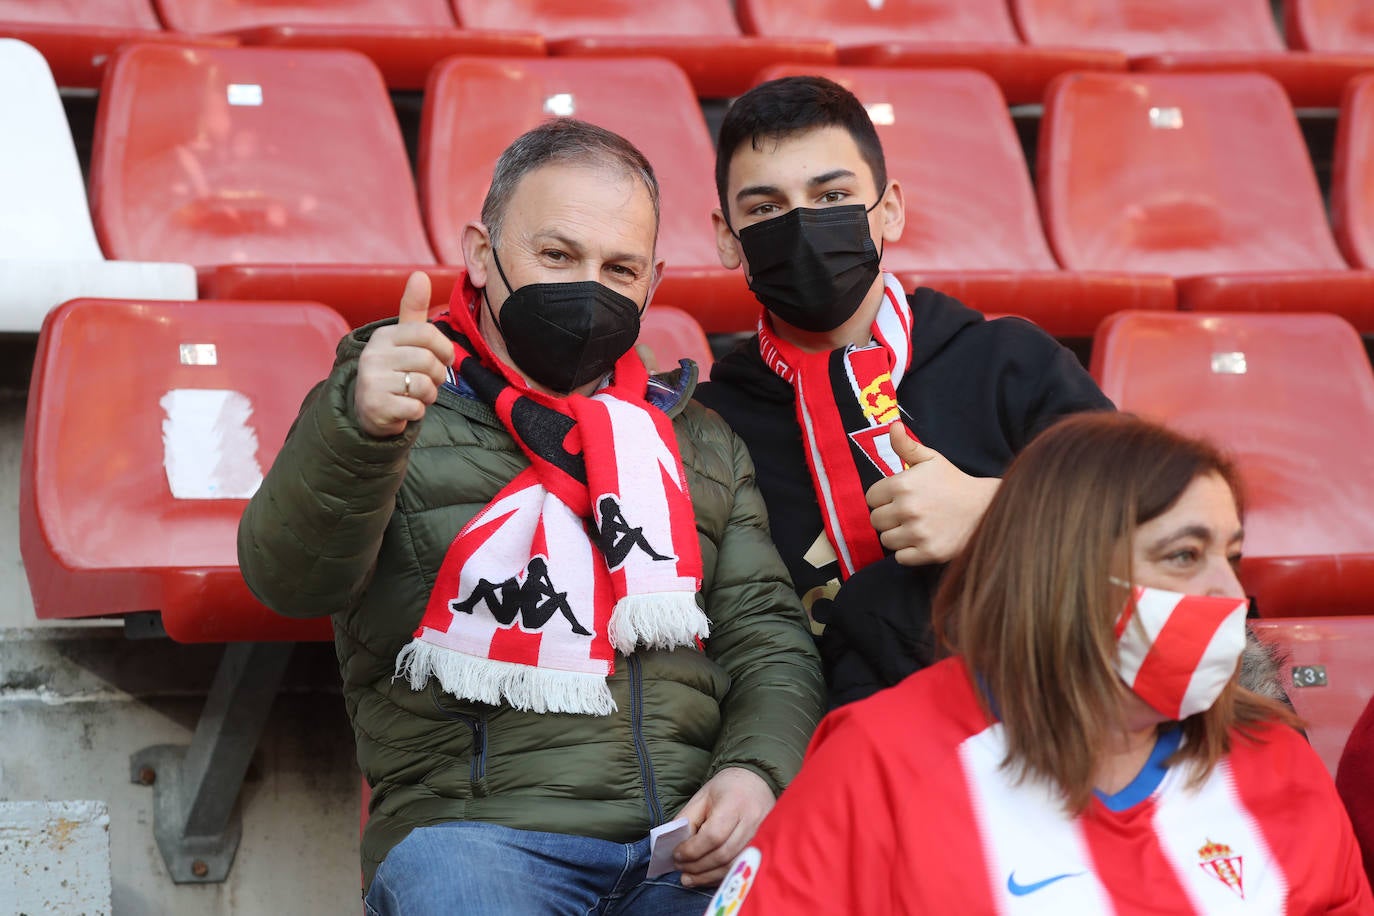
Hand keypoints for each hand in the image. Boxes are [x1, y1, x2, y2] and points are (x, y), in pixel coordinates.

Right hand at [353, 271, 454, 438]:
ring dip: (429, 395)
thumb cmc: (395, 370)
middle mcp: (373, 355)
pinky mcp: (376, 407)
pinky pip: (416, 408)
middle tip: (428, 381)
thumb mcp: (403, 339)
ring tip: (417, 394)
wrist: (370, 410)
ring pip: (424, 386)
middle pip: (428, 361)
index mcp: (384, 336)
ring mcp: (372, 381)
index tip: (444, 358)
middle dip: (437, 376)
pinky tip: (405, 408)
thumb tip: (420, 274)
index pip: (427, 333)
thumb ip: (413, 309)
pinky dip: (418, 411)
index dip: (445, 349)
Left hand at [672, 767, 774, 887]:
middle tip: (679, 867)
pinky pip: (740, 868)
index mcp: (734, 804)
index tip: (676, 854)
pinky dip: (720, 876)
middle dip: (697, 866)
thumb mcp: (702, 796)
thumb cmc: (727, 788)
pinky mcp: (762, 848)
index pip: (713, 835)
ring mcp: (760, 837)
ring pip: (732, 866)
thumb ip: (687, 819)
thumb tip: (674, 844)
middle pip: (723, 855)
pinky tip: (705, 877)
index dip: (692, 849)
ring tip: (688, 878)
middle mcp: (751, 822)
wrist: (757, 783)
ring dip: (707, 876)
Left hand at [865, 422, 999, 565]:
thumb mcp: (931, 460)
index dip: (883, 498)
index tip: (898, 498)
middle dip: (888, 517)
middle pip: (875, 521)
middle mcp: (907, 509)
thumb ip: (906, 446)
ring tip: (916, 526)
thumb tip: (892, 426)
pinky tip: (922, 540)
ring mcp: (917, 532)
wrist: (985, 508)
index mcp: (902, 484)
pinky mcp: (928, 552)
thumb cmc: (953, 483)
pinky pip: (900, 558)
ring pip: (886, 540)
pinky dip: (908, 552)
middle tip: (908, 513)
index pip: (871, 498)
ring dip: (897, 535)